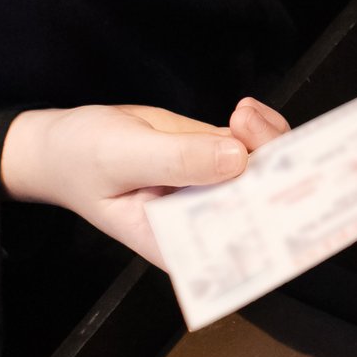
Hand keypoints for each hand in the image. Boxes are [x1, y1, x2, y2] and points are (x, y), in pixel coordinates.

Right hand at [1, 99, 287, 268]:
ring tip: (241, 114)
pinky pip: (255, 146)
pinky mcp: (217, 157)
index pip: (244, 242)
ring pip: (268, 171)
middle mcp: (208, 222)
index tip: (292, 187)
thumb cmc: (81, 159)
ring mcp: (216, 188)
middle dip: (282, 170)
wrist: (64, 140)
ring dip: (270, 140)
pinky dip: (260, 127)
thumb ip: (178, 161)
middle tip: (260, 132)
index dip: (279, 220)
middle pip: (267, 204)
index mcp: (183, 245)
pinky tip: (246, 111)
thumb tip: (239, 159)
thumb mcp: (122, 157)